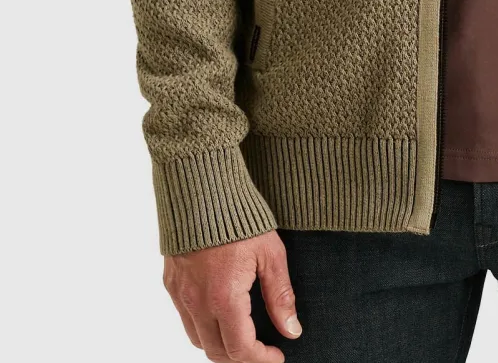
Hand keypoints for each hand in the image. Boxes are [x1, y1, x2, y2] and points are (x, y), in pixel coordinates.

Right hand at [163, 230, 301, 361]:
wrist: (202, 188)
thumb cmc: (240, 217)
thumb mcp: (271, 254)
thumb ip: (280, 296)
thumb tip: (291, 330)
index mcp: (224, 298)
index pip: (240, 350)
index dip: (261, 359)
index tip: (277, 355)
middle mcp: (196, 302)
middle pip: (216, 352)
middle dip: (241, 357)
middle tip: (262, 349)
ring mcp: (180, 294)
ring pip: (198, 340)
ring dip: (220, 345)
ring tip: (243, 334)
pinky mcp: (171, 283)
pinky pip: (185, 319)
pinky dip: (203, 327)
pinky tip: (221, 313)